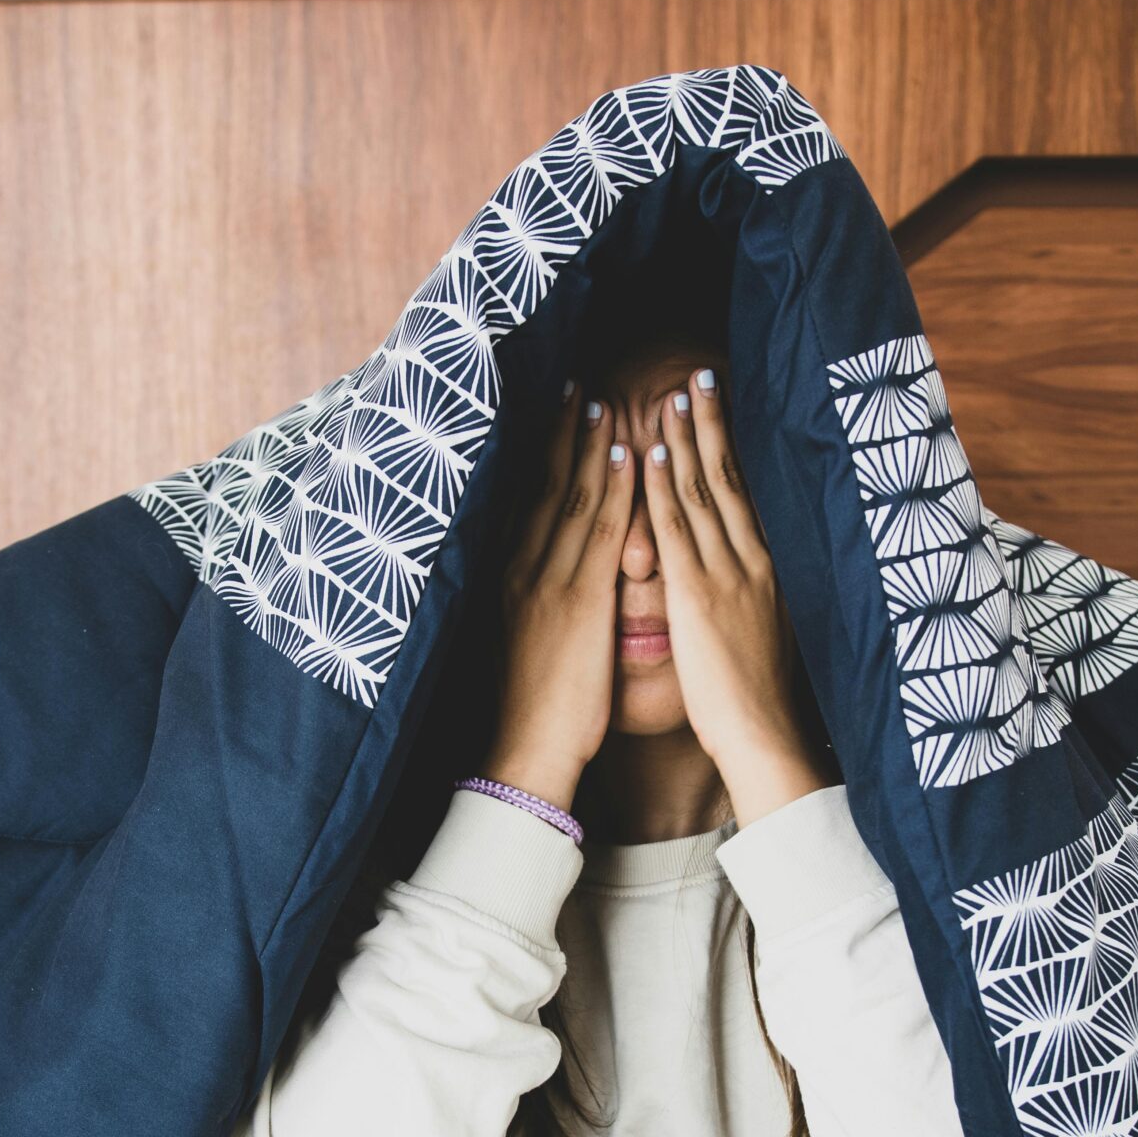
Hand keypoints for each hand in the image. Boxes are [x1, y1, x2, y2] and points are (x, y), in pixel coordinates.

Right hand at [483, 383, 635, 810]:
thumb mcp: (529, 641)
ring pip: (570, 499)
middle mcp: (524, 571)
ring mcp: (547, 583)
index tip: (560, 415)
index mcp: (512, 579)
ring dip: (588, 447)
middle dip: (562, 435)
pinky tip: (624, 456)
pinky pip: (596, 532)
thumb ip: (540, 602)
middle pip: (545, 488)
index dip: (546, 455)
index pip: (530, 502)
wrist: (526, 750)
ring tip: (603, 403)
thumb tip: (552, 582)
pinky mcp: (576, 602)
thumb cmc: (536, 706)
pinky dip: (611, 489)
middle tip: (579, 386)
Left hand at [642, 368, 825, 825]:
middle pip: (729, 477)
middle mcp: (752, 560)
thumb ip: (751, 594)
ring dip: (686, 438)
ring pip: (704, 491)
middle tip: (698, 373)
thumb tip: (747, 574)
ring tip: (672, 393)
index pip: (747, 492)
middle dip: (712, 423)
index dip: (731, 444)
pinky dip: (665, 486)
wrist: (762, 735)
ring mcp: (728, 574)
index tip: (719, 403)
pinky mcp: (698, 595)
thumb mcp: (764, 630)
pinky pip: (679, 529)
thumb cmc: (757, 696)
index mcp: (767, 568)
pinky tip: (651, 452)